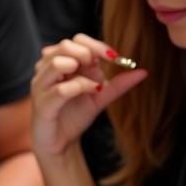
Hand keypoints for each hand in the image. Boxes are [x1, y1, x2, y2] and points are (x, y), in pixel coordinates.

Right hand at [30, 33, 146, 158]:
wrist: (60, 145)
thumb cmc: (74, 116)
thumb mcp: (101, 97)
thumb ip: (119, 84)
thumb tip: (143, 71)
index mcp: (60, 63)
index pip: (76, 40)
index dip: (98, 45)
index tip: (117, 58)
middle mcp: (47, 71)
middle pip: (65, 46)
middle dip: (88, 54)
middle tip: (100, 70)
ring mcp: (41, 87)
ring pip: (58, 63)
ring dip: (81, 70)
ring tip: (95, 84)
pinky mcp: (42, 105)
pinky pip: (60, 90)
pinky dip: (80, 88)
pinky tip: (93, 92)